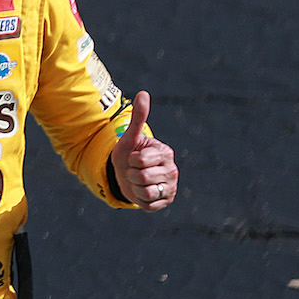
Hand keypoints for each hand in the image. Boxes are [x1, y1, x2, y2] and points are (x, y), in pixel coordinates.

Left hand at [111, 90, 177, 211]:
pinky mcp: (166, 202)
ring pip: (146, 192)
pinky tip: (142, 192)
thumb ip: (138, 117)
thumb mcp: (131, 137)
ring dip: (135, 187)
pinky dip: (140, 200)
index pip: (141, 160)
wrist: (126, 175)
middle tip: (135, 171)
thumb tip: (142, 93)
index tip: (134, 158)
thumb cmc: (129, 154)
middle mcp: (172, 171)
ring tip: (138, 181)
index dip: (131, 160)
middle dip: (132, 174)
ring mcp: (171, 188)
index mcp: (166, 153)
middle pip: (143, 177)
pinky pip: (148, 205)